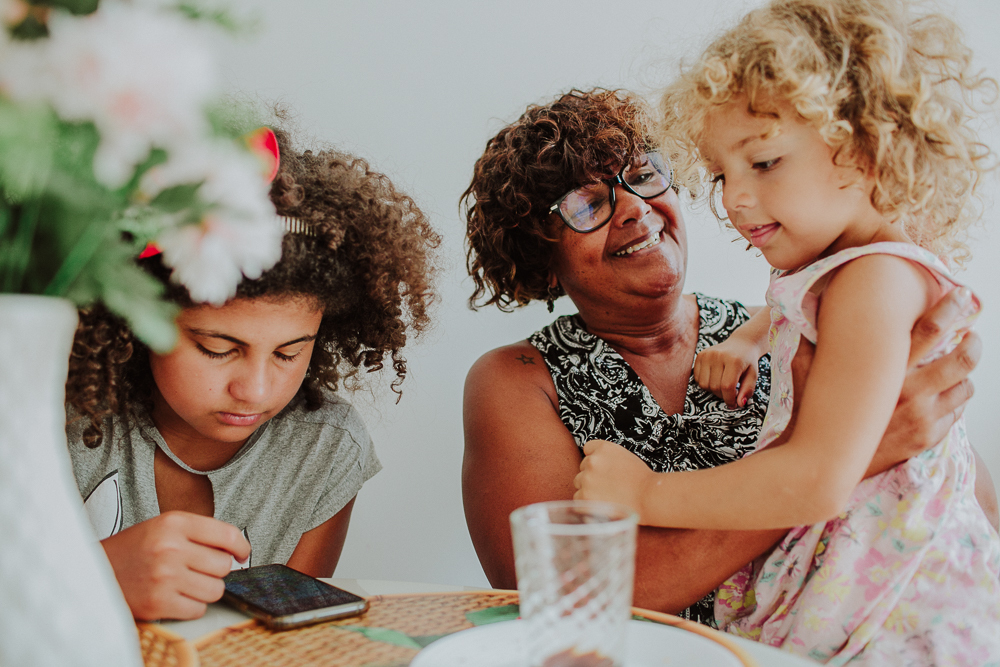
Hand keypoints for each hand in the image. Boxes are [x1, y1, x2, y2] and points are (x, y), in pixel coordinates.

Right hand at [101, 511, 250, 620]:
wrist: (94, 572)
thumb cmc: (135, 549)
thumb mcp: (164, 527)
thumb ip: (200, 533)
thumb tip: (237, 550)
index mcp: (174, 523)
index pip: (227, 534)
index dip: (241, 547)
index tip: (242, 554)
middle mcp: (171, 548)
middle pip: (224, 565)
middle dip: (215, 570)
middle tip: (197, 569)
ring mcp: (165, 577)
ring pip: (215, 589)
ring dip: (205, 590)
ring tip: (185, 583)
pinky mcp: (159, 603)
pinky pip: (198, 609)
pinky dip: (191, 606)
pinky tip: (175, 596)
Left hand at [574, 440, 653, 517]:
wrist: (649, 498)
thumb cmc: (642, 481)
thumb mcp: (626, 458)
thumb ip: (608, 458)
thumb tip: (597, 466)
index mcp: (604, 448)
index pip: (588, 448)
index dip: (597, 459)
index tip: (603, 468)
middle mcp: (593, 461)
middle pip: (583, 467)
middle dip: (593, 475)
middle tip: (609, 485)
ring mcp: (587, 478)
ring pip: (579, 482)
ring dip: (588, 488)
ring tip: (607, 495)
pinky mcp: (585, 495)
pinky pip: (578, 497)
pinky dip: (587, 501)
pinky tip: (602, 502)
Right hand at [694, 337, 761, 407]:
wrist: (741, 343)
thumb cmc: (748, 361)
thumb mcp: (753, 375)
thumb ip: (747, 390)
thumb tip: (740, 404)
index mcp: (734, 360)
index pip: (727, 386)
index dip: (729, 399)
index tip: (733, 404)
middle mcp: (718, 355)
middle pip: (715, 387)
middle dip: (722, 395)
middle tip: (730, 393)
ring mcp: (707, 354)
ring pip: (704, 384)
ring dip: (713, 390)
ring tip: (722, 385)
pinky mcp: (700, 355)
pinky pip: (698, 378)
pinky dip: (706, 383)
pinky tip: (715, 378)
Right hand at [786, 287, 979, 475]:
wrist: (822, 465)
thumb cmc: (813, 415)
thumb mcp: (806, 374)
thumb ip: (810, 341)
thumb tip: (804, 310)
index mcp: (884, 370)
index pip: (930, 330)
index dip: (951, 309)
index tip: (961, 296)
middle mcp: (910, 392)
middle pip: (963, 358)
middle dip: (973, 343)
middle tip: (971, 336)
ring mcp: (922, 418)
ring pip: (964, 387)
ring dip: (963, 376)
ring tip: (953, 372)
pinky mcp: (927, 438)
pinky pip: (955, 414)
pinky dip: (952, 404)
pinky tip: (938, 400)